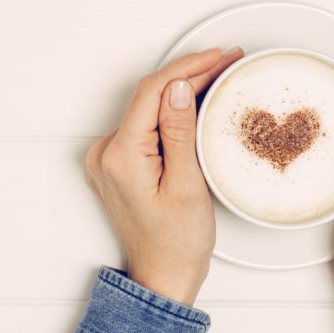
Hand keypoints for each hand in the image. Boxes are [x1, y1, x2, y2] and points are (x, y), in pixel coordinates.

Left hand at [84, 46, 244, 305]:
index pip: (151, 93)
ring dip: (181, 92)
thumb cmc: (176, 243)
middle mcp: (106, 154)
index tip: (216, 56)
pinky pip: (146, 127)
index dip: (186, 68)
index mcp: (120, 156)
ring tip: (218, 75)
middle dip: (188, 76)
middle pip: (149, 98)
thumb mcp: (187, 185)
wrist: (162, 276)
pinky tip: (195, 102)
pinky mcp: (119, 164)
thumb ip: (180, 132)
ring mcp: (110, 159)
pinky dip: (171, 113)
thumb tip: (177, 89)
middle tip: (226, 61)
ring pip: (148, 110)